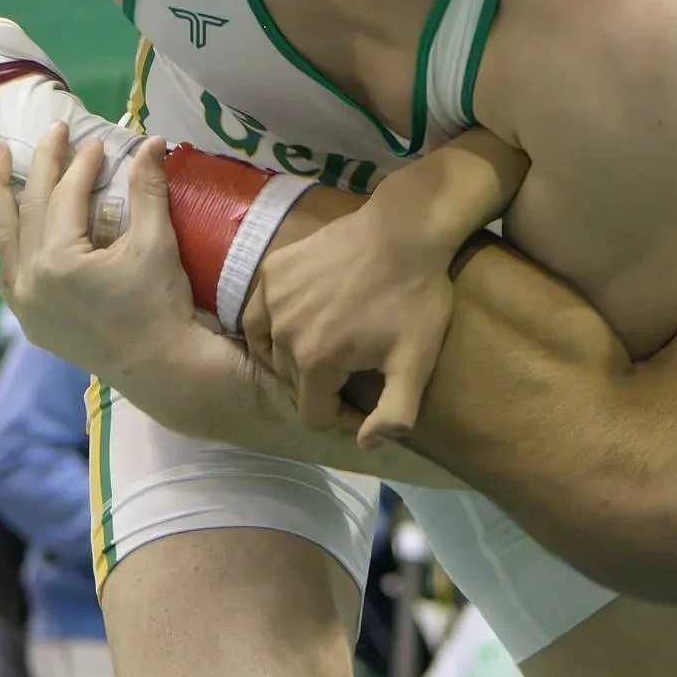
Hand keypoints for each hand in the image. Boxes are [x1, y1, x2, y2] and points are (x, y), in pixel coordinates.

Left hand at [0, 128, 233, 387]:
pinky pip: (8, 271)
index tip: (98, 142)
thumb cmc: (160, 305)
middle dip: (41, 164)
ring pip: (4, 237)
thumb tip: (153, 140)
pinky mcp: (29, 320)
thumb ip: (147, 189)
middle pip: (28, 208)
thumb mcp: (156, 242)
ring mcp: (24, 303)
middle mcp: (28, 280)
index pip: (65, 196)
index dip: (82, 164)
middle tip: (52, 130)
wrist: (161, 367)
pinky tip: (10, 224)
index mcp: (57, 260)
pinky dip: (9, 243)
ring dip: (1, 196)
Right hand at [244, 206, 454, 447]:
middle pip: (294, 382)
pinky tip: (298, 321)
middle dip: (322, 385)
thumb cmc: (415, 297)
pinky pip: (259, 314)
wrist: (404, 230)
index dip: (342, 416)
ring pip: (272, 350)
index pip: (313, 414)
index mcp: (314, 360)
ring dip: (294, 356)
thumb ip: (395, 413)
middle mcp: (282, 332)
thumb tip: (366, 445)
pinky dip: (273, 324)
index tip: (365, 402)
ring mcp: (272, 297)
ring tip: (328, 346)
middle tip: (354, 367)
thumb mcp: (416, 362)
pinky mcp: (272, 270)